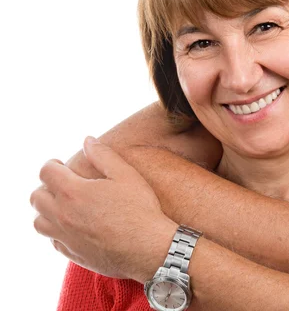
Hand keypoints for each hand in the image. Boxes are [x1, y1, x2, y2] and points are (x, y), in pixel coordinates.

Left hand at [30, 137, 177, 281]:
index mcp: (73, 192)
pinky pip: (53, 240)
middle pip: (36, 197)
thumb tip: (88, 140)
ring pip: (38, 222)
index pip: (46, 172)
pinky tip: (74, 226)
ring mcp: (66, 236)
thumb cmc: (140, 209)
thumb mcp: (126, 175)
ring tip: (62, 206)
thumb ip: (104, 155)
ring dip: (46, 211)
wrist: (148, 248)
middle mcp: (63, 215)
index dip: (51, 165)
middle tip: (61, 184)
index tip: (59, 165)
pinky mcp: (73, 253)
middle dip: (45, 187)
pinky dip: (57, 231)